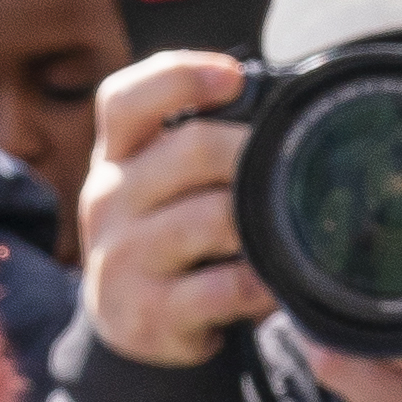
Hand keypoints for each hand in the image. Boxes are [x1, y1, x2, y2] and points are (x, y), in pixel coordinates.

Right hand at [77, 50, 266, 371]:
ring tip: (290, 230)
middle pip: (190, 149)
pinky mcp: (148, 312)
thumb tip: (281, 104)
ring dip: (262, 222)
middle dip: (251, 152)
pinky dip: (262, 283)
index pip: (125, 100)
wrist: (130, 325)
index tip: (235, 76)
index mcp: (115, 157)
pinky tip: (276, 284)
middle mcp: (108, 199)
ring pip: (213, 218)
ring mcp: (122, 257)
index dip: (180, 77)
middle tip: (293, 164)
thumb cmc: (165, 237)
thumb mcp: (159, 185)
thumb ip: (197, 145)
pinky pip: (225, 287)